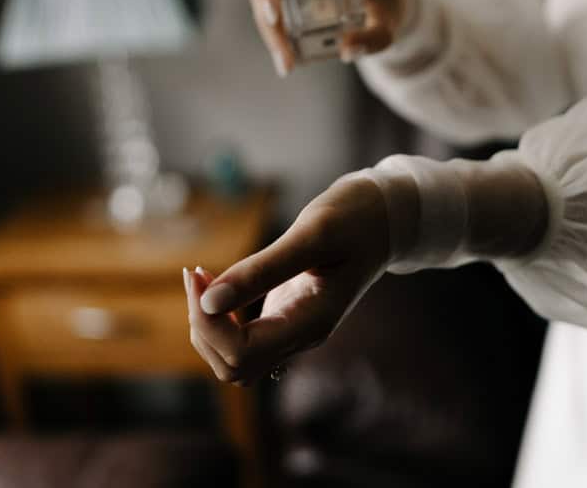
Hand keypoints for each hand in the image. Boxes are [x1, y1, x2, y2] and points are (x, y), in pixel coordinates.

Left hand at [184, 175, 392, 383]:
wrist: (386, 219)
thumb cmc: (356, 219)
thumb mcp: (313, 234)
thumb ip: (263, 269)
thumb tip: (209, 302)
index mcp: (312, 322)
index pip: (241, 355)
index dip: (208, 322)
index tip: (200, 274)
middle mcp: (302, 336)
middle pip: (231, 367)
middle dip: (203, 325)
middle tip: (199, 274)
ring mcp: (293, 330)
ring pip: (232, 361)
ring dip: (207, 325)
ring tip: (205, 276)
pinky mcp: (285, 317)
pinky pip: (241, 341)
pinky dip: (218, 317)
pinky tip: (218, 281)